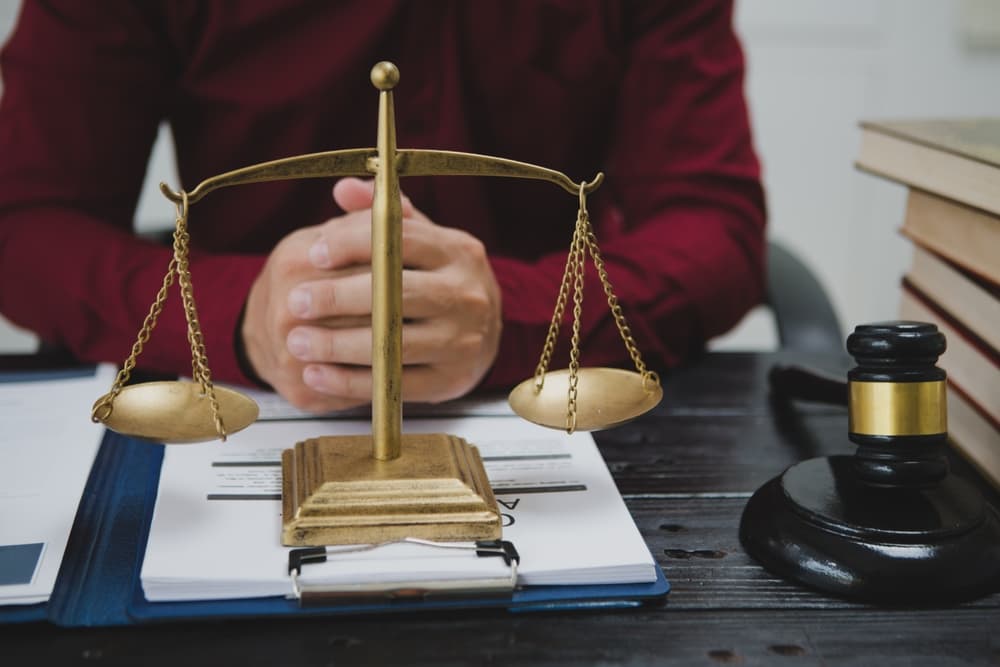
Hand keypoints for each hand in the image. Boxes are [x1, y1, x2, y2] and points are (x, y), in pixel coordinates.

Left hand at [241, 178, 501, 411]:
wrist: (481, 332)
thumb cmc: (436, 278)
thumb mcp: (418, 240)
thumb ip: (381, 216)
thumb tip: (345, 189)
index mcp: (458, 251)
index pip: (403, 240)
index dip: (355, 244)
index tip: (314, 253)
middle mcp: (468, 294)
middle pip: (399, 294)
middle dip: (339, 298)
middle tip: (295, 302)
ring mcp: (463, 341)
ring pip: (395, 343)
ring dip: (339, 345)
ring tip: (297, 343)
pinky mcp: (451, 381)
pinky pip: (396, 384)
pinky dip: (351, 382)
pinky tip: (317, 375)